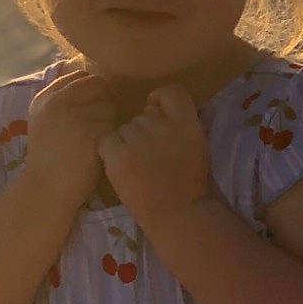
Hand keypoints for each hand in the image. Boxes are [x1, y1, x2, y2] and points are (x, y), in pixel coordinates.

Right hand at [24, 69, 119, 202]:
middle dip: (105, 100)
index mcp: (44, 98)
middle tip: (100, 123)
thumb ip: (62, 100)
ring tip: (100, 139)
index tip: (91, 109)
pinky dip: (115, 135)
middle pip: (98, 84)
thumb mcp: (44, 123)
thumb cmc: (50, 159)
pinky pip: (116, 123)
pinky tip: (104, 149)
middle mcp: (57, 102)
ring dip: (112, 120)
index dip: (92, 90)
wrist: (46, 190)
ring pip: (111, 104)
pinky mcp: (92, 131)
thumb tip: (91, 80)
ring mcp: (75, 115)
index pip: (80, 76)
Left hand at [98, 85, 217, 232]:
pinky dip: (111, 152)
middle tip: (149, 155)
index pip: (169, 91)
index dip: (159, 100)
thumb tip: (158, 109)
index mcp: (186, 120)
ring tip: (137, 166)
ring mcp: (137, 137)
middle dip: (142, 130)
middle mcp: (160, 123)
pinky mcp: (117, 154)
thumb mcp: (196, 143)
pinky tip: (122, 167)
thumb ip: (180, 123)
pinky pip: (106, 142)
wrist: (178, 212)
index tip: (157, 113)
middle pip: (141, 114)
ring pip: (123, 129)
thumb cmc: (190, 184)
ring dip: (126, 142)